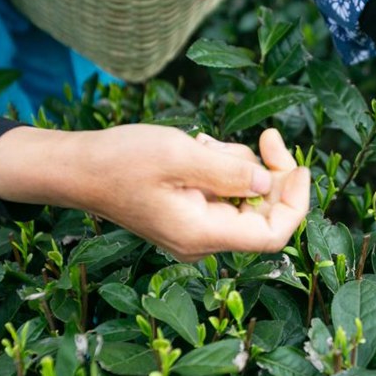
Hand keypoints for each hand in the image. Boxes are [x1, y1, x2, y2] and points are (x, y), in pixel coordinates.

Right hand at [0, 124, 309, 260]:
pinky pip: (222, 191)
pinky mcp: (188, 213)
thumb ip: (229, 171)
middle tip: (266, 135)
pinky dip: (219, 167)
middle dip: (268, 173)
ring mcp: (196, 228)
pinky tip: (194, 149)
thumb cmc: (120, 162)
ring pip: (243, 196)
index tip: (299, 166)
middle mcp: (203, 240)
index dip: (296, 202)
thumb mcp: (180, 156)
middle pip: (262, 212)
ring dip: (236, 164)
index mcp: (203, 234)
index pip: (272, 234)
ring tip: (201, 144)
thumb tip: (268, 181)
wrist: (76, 170)